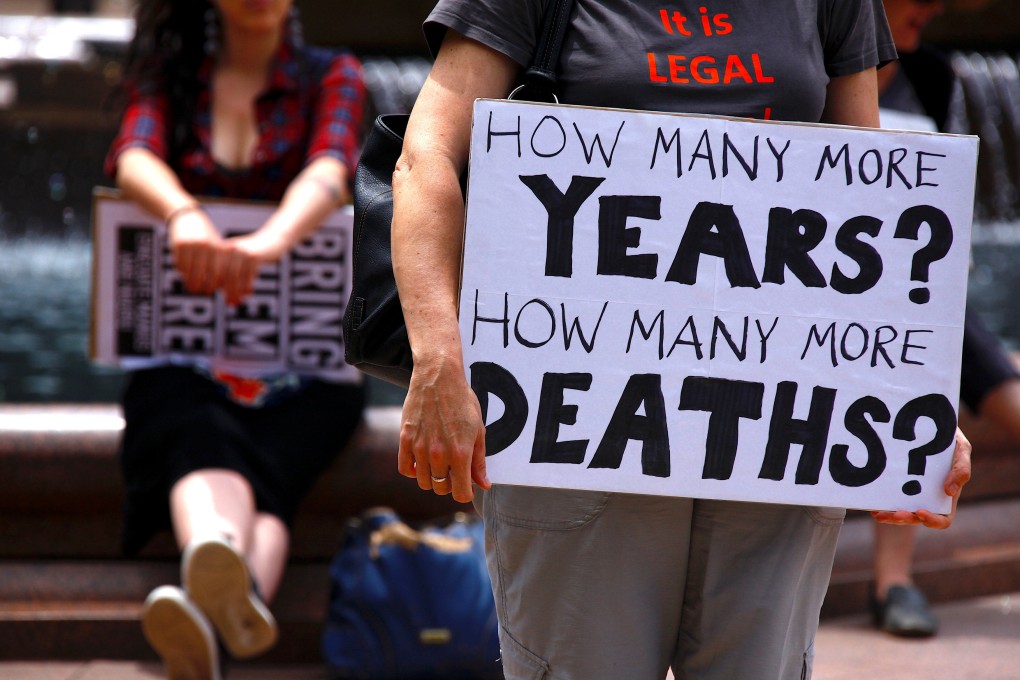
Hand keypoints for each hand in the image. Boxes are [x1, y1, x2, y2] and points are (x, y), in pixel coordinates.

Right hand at [168, 209, 224, 295]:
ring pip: (189, 271)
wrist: (187, 217)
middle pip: (202, 273)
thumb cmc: (205, 236)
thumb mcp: (216, 245)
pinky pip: (179, 264)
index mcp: (216, 247)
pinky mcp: (178, 244)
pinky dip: (182, 272)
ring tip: (192, 288)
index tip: (212, 290)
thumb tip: (224, 285)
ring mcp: (191, 245)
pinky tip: (184, 276)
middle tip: (201, 292)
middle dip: (201, 286)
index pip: (217, 272)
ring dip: (190, 282)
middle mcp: (205, 245)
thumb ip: (220, 262)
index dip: (214, 284)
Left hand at [218, 230, 289, 305]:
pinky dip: (247, 287)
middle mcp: (231, 248)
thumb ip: (230, 269)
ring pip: (235, 276)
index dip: (216, 284)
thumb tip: (219, 288)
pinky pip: (248, 275)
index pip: (215, 269)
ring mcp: (243, 251)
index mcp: (224, 248)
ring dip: (236, 292)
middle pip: (224, 274)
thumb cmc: (256, 252)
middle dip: (227, 291)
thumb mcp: (241, 259)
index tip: (218, 297)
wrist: (275, 238)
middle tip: (229, 303)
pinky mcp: (255, 255)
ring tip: (237, 302)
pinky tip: (249, 294)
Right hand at [397, 356, 490, 502]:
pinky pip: (405, 469)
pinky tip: (422, 461)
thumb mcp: (478, 430)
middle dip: (449, 485)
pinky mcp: (405, 440)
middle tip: (454, 471)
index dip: (465, 494)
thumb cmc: (462, 402)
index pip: (460, 493)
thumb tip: (484, 484)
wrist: (438, 378)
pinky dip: (413, 470)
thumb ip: (479, 461)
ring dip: (432, 478)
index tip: (467, 488)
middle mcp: (439, 454)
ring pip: (423, 482)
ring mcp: (420, 448)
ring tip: (439, 464)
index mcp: (461, 453)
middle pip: (441, 489)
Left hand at [872, 427, 971, 528]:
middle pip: (916, 518)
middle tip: (894, 514)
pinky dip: (880, 504)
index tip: (920, 512)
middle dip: (905, 519)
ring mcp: (909, 493)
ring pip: (899, 512)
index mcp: (945, 497)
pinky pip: (887, 499)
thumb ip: (961, 469)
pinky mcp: (895, 484)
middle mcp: (927, 499)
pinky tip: (871, 503)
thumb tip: (949, 492)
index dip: (932, 521)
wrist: (928, 423)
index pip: (942, 520)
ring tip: (879, 514)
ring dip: (890, 516)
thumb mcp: (961, 449)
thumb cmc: (949, 439)